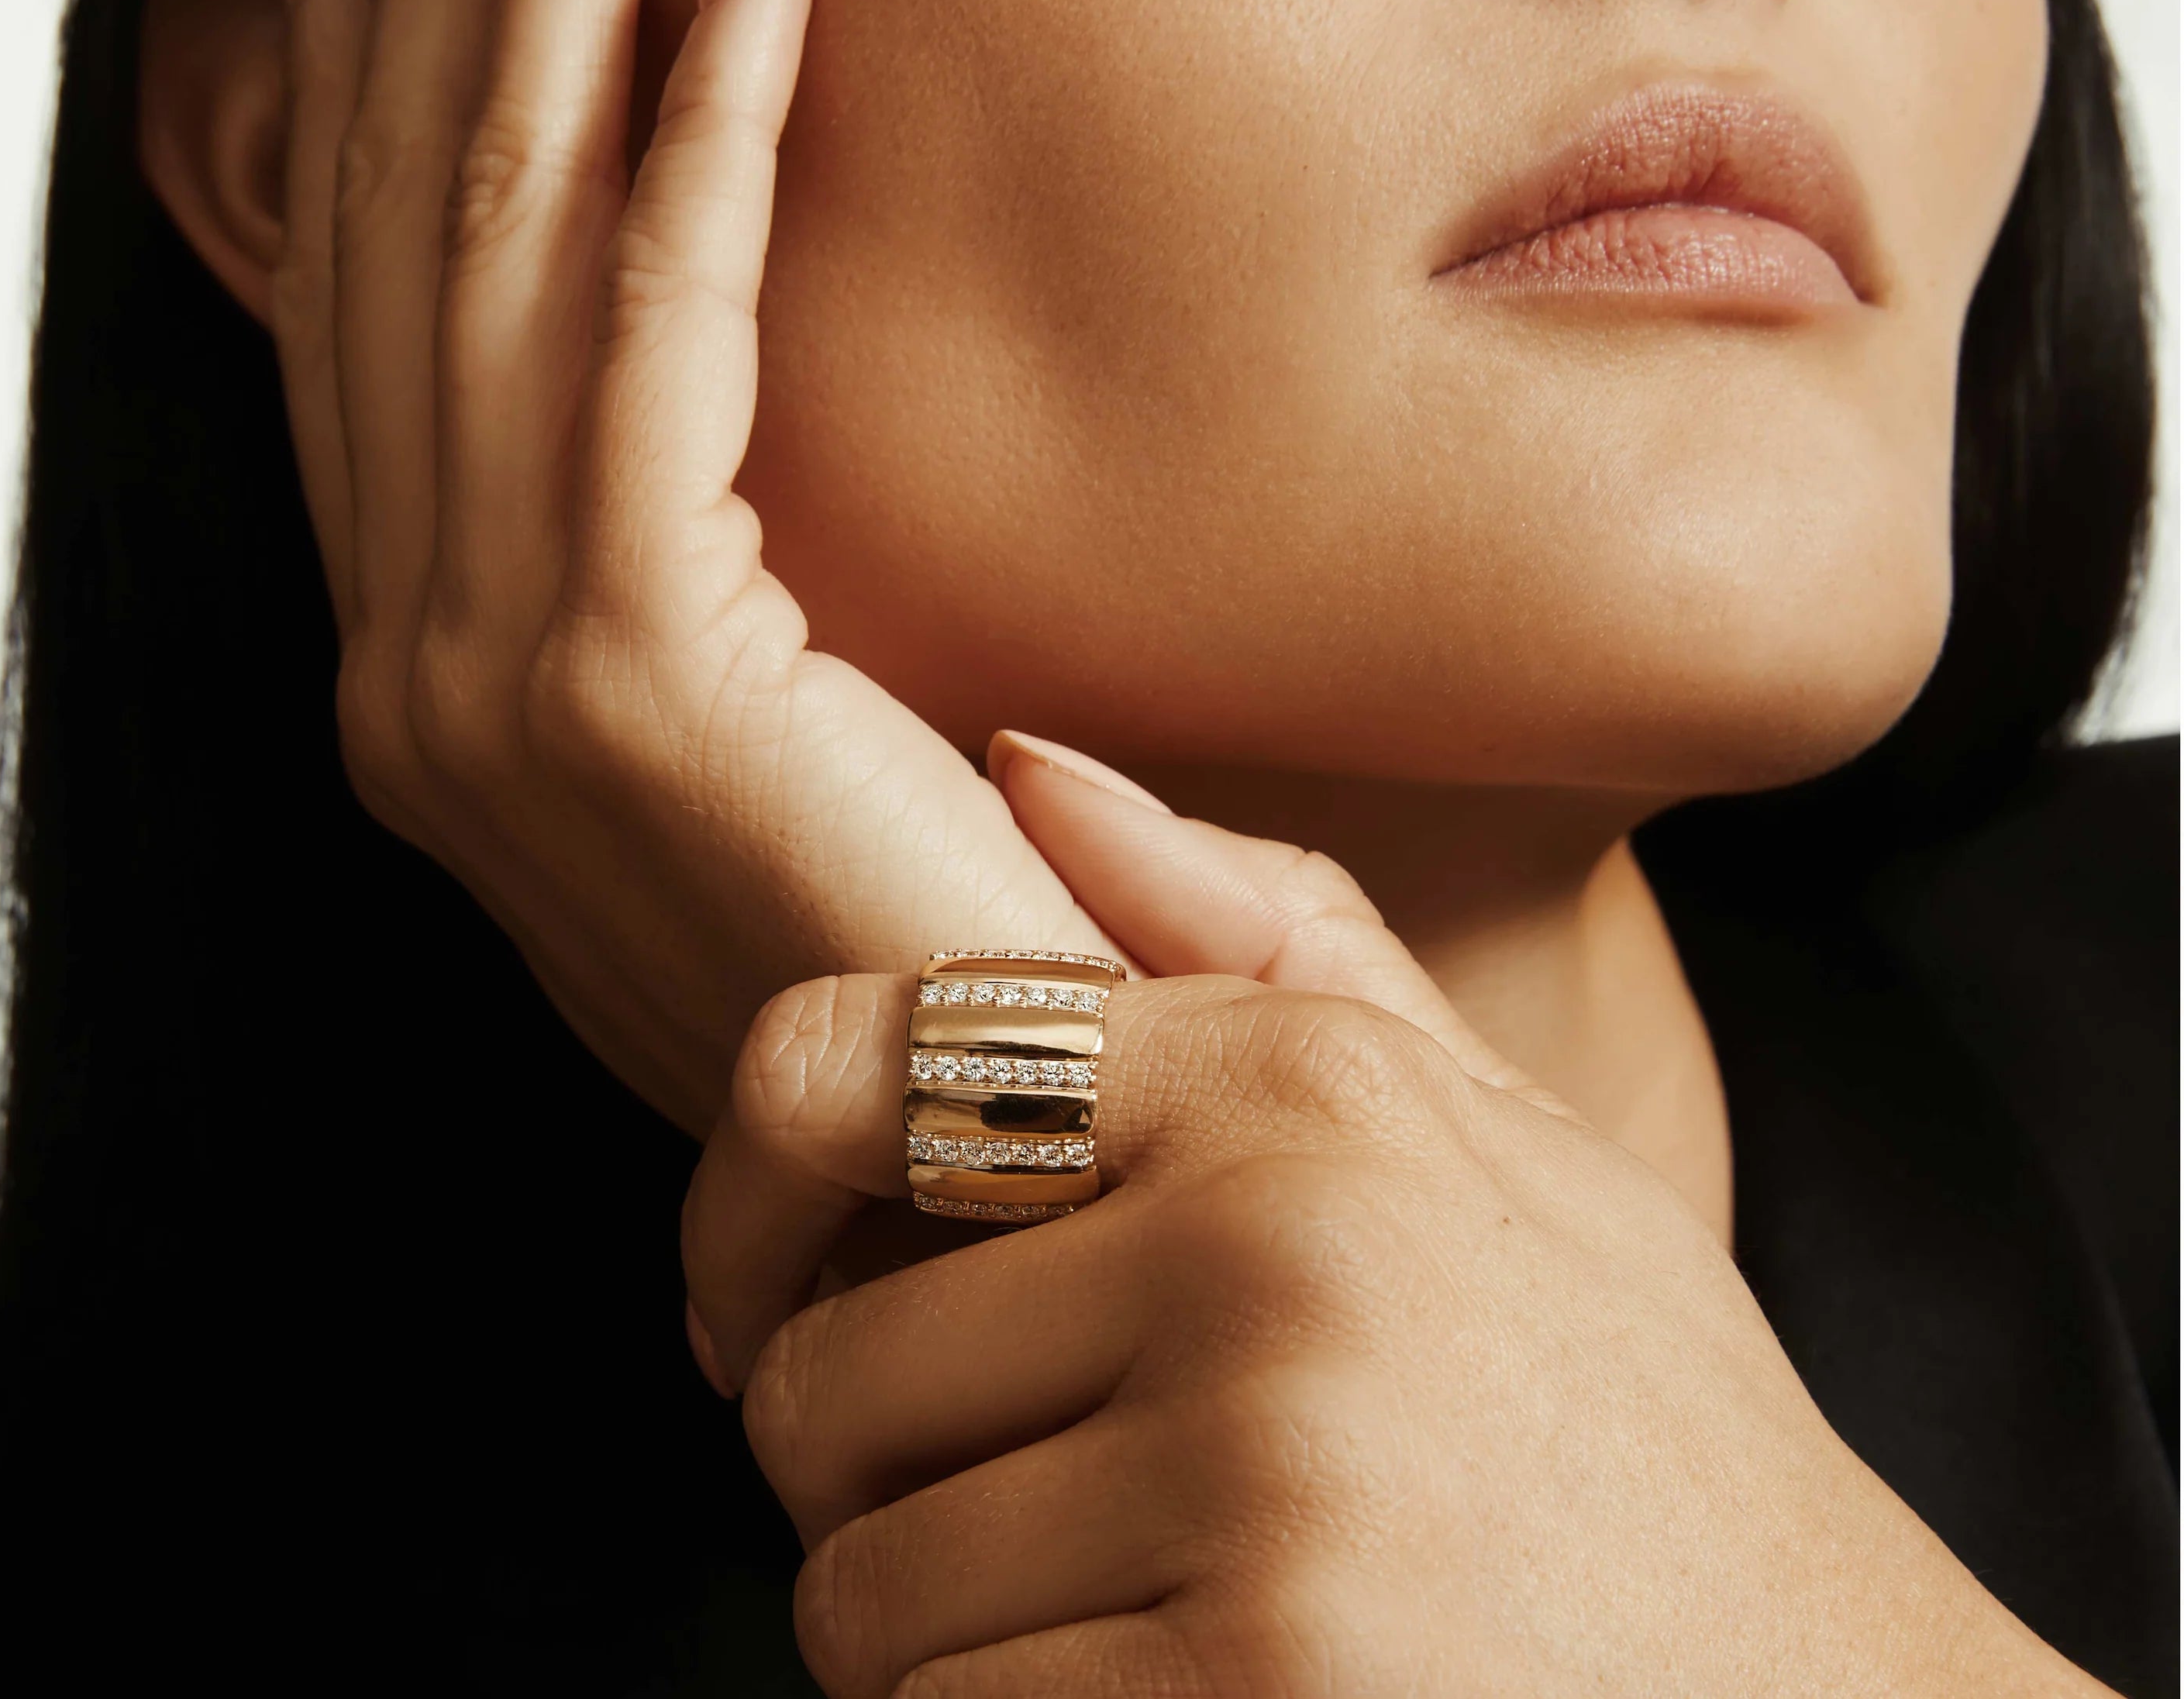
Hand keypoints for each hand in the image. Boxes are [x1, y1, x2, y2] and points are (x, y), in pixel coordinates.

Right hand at [265, 0, 1130, 1128]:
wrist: (994, 1166)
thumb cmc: (917, 961)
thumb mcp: (763, 749)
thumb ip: (685, 584)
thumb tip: (692, 429)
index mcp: (445, 690)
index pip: (382, 327)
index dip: (372, 94)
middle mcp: (417, 672)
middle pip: (406, 239)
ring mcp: (487, 678)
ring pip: (494, 241)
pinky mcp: (625, 668)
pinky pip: (652, 324)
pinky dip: (698, 120)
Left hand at [684, 772, 2110, 1697]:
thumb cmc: (1623, 1413)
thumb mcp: (1489, 1128)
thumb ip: (1259, 932)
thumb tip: (1020, 759)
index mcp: (1297, 1083)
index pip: (849, 1064)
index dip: (740, 1197)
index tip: (754, 1301)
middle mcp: (1268, 1248)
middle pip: (821, 1380)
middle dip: (870, 1481)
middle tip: (1010, 1512)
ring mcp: (1263, 1480)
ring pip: (861, 1591)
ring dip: (936, 1639)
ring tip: (1115, 1616)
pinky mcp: (1254, 1696)